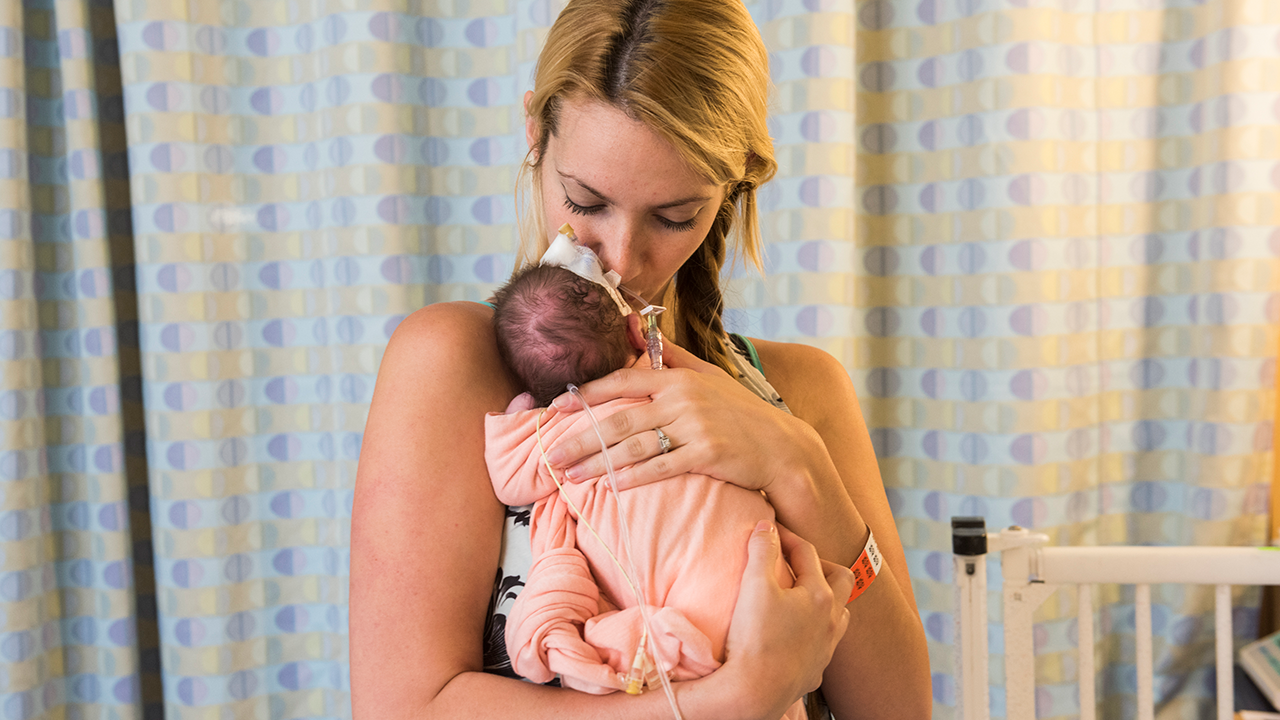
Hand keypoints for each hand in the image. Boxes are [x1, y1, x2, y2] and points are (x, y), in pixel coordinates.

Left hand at [543, 330, 807, 493]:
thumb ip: (669, 356)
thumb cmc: (740, 413)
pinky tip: (610, 487)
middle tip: (550, 454)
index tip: (556, 408)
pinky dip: (633, 477)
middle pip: (619, 417)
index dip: (587, 395)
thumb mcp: (708, 376)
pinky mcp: (707, 454)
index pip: (623, 380)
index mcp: (678, 378)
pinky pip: (661, 466)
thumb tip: (634, 324)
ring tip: (569, 476)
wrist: (783, 447)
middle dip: (580, 437)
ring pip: (633, 445)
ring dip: (597, 462)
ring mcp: (695, 426)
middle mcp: (682, 398)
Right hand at [716, 522, 854, 717]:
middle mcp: (831, 619)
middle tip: (798, 564)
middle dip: (822, 566)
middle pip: (841, 580)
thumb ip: (763, 551)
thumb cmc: (755, 638)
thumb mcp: (754, 585)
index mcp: (818, 595)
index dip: (787, 537)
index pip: (806, 553)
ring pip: (840, 615)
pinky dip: (817, 632)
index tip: (770, 531)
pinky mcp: (816, 669)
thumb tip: (767, 527)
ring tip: (804, 597)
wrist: (755, 691)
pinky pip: (826, 644)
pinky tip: (799, 634)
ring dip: (827, 600)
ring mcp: (826, 646)